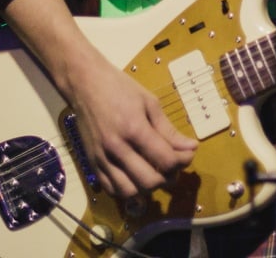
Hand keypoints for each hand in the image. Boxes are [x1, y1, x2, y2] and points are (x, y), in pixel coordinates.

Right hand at [62, 46, 198, 200]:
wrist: (84, 84)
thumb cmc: (119, 88)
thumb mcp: (149, 103)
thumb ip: (169, 130)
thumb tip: (191, 147)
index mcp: (134, 128)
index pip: (166, 160)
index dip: (183, 161)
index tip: (188, 153)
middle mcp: (116, 148)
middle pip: (149, 181)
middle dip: (168, 177)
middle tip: (173, 166)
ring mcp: (102, 158)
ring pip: (129, 191)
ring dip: (147, 188)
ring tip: (154, 172)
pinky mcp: (92, 163)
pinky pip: (111, 189)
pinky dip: (127, 190)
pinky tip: (135, 177)